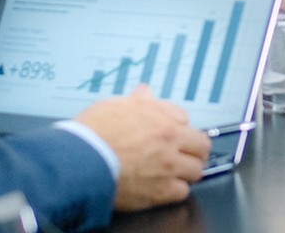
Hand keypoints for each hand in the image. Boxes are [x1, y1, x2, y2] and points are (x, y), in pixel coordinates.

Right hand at [73, 86, 209, 211]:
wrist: (82, 160)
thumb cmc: (93, 131)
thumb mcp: (114, 106)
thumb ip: (136, 102)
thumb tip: (144, 92)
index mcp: (160, 118)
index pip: (185, 119)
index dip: (176, 126)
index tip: (171, 132)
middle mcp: (170, 142)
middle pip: (201, 146)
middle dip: (193, 149)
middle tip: (183, 154)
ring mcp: (168, 168)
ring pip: (196, 171)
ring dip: (186, 171)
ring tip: (172, 173)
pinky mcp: (161, 192)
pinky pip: (182, 192)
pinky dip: (175, 190)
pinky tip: (162, 187)